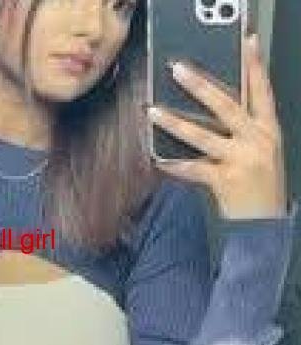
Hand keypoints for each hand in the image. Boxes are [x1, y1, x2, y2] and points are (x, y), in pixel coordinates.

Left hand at [147, 34, 287, 219]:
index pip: (263, 91)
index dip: (256, 66)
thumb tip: (207, 108)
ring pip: (202, 135)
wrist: (264, 223)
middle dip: (200, 85)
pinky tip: (158, 160)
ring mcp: (242, 160)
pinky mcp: (225, 180)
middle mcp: (258, 141)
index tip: (246, 44)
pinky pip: (193, 168)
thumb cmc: (259, 185)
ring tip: (153, 111)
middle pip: (226, 105)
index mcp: (268, 130)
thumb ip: (241, 130)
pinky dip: (174, 165)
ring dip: (174, 123)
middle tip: (178, 70)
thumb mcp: (260, 151)